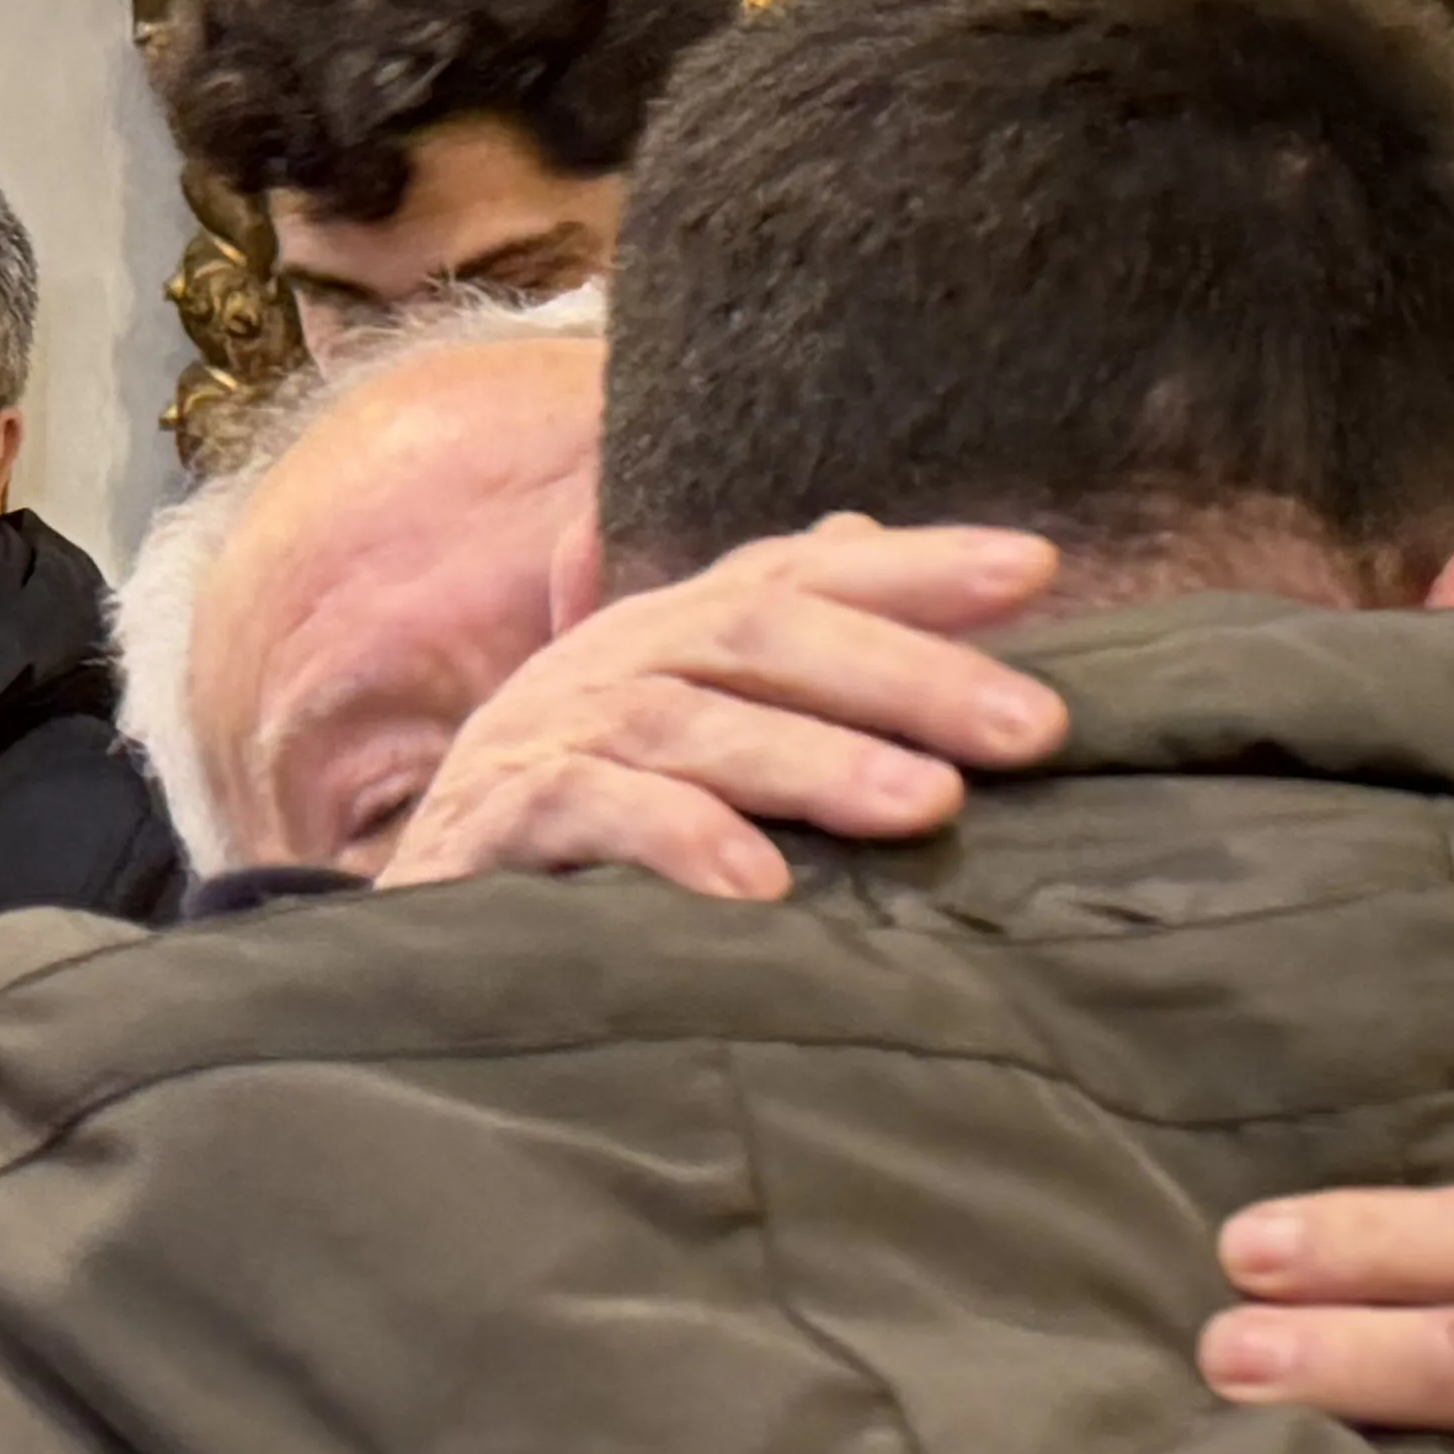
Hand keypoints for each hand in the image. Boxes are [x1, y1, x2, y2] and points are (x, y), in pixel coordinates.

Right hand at [378, 517, 1069, 899]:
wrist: (415, 924)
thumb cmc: (578, 819)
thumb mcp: (683, 725)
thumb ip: (769, 648)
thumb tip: (856, 529)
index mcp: (671, 631)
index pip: (802, 574)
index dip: (915, 566)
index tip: (1039, 572)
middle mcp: (614, 660)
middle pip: (766, 634)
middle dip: (907, 673)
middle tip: (1034, 726)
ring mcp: (550, 733)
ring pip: (692, 722)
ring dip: (816, 759)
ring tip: (926, 805)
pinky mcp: (494, 823)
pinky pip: (587, 817)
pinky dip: (673, 841)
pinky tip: (756, 887)